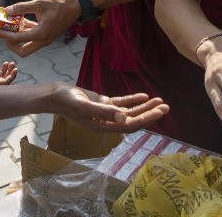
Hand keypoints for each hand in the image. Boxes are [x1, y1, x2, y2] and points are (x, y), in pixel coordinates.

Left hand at [0, 0, 80, 56]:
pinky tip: (22, 21)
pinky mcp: (48, 35)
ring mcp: (46, 39)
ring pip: (28, 45)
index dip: (4, 35)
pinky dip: (26, 32)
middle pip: (23, 51)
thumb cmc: (60, 4)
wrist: (77, 6)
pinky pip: (34, 38)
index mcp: (40, 34)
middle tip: (4, 34)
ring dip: (18, 38)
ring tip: (10, 25)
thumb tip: (7, 10)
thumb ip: (22, 8)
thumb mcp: (39, 3)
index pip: (17, 39)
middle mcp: (43, 40)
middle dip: (11, 44)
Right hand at [45, 82, 168, 132]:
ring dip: (144, 106)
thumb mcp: (86, 105)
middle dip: (150, 113)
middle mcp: (107, 121)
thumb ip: (105, 111)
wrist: (54, 95)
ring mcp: (105, 112)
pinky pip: (121, 103)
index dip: (146, 119)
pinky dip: (133, 100)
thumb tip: (125, 117)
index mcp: (103, 126)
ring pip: (129, 111)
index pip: (130, 125)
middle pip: (133, 119)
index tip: (160, 112)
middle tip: (166, 107)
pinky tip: (144, 95)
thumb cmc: (67, 101)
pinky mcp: (102, 103)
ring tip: (159, 101)